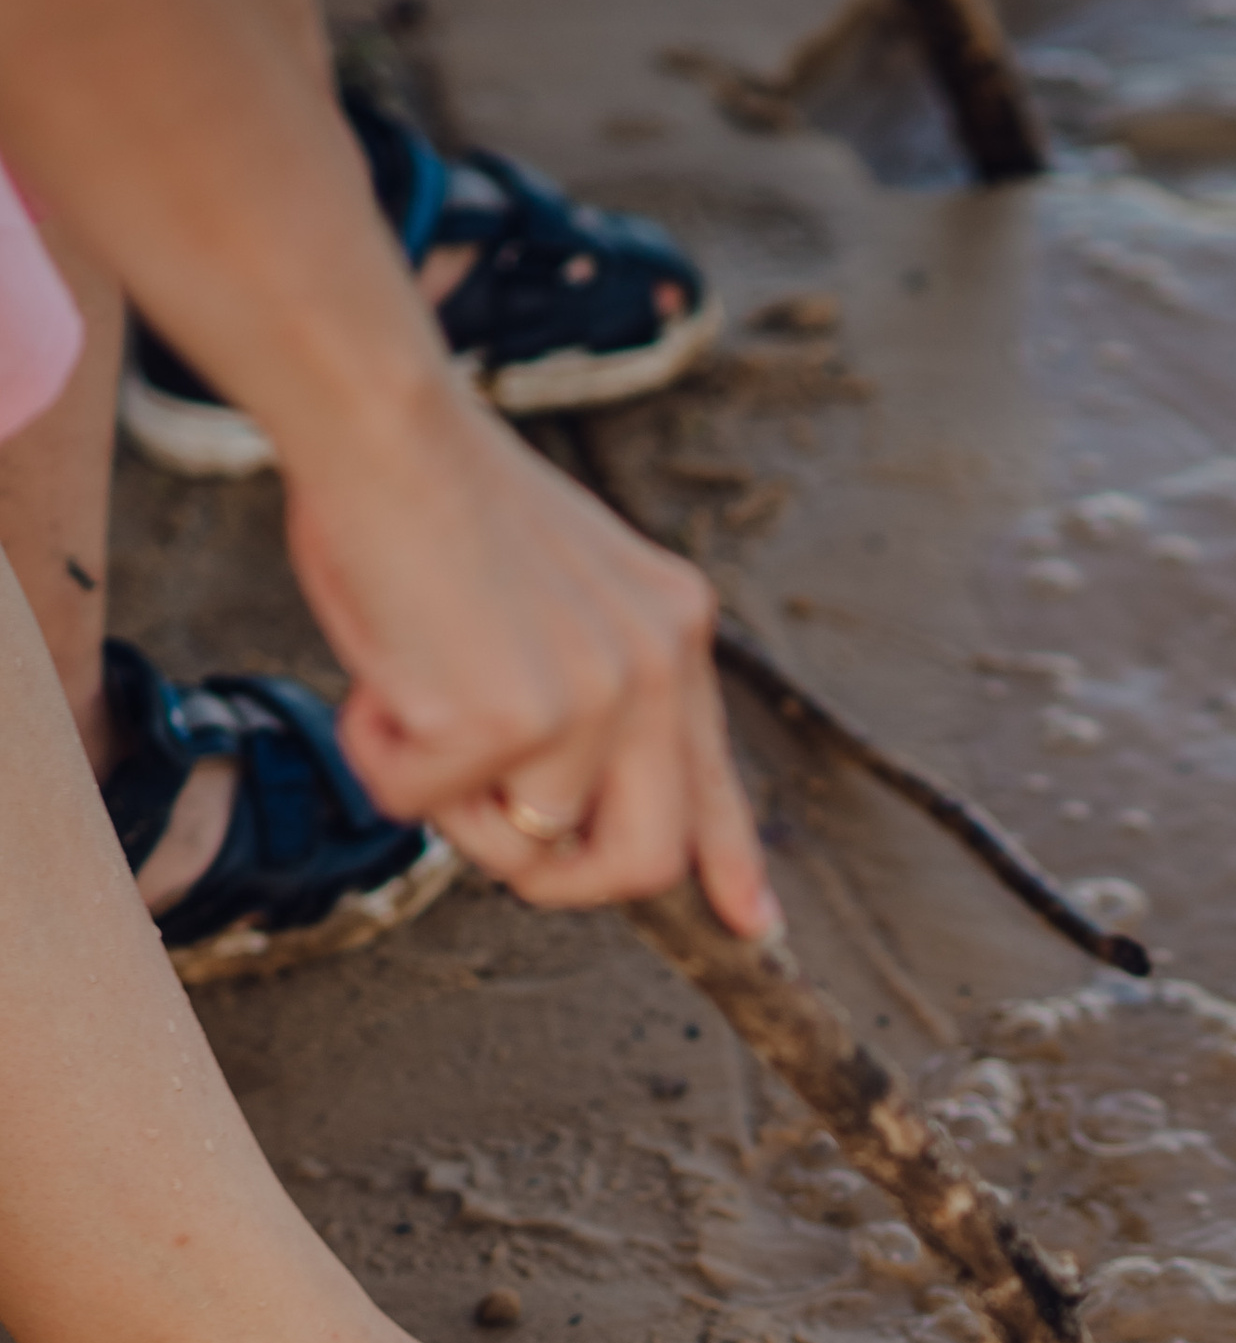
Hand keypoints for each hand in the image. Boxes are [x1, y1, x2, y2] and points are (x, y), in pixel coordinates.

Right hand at [283, 378, 777, 938]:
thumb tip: (562, 805)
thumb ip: (590, 686)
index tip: (753, 921)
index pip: (713, 780)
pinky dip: (377, 755)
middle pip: (643, 859)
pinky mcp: (510, 719)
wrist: (379, 421)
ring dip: (442, 795)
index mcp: (673, 631)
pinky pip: (419, 804)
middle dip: (560, 878)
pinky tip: (375, 678)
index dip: (731, 862)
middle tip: (483, 831)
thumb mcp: (559, 594)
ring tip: (407, 695)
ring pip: (516, 841)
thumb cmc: (433, 496)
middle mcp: (653, 670)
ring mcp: (590, 699)